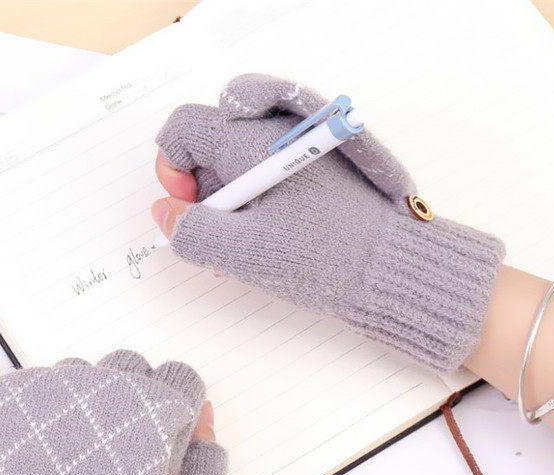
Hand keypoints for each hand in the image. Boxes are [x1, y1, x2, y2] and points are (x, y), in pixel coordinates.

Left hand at [0, 350, 226, 474]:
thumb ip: (208, 458)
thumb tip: (204, 413)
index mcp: (154, 418)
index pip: (180, 376)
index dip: (181, 400)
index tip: (169, 430)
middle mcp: (106, 399)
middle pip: (131, 365)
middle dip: (136, 392)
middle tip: (127, 442)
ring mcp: (58, 406)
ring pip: (82, 373)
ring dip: (92, 397)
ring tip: (86, 447)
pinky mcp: (18, 421)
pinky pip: (42, 391)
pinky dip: (55, 409)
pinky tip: (55, 450)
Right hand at [151, 74, 503, 371]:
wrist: (389, 268)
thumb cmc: (322, 258)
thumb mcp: (244, 253)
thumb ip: (190, 231)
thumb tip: (163, 212)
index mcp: (250, 141)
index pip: (184, 127)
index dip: (171, 168)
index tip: (188, 206)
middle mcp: (271, 132)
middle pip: (208, 148)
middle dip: (202, 192)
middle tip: (216, 236)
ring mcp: (292, 150)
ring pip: (235, 166)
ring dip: (228, 206)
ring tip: (241, 249)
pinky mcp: (308, 170)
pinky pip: (263, 177)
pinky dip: (253, 206)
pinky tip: (261, 241)